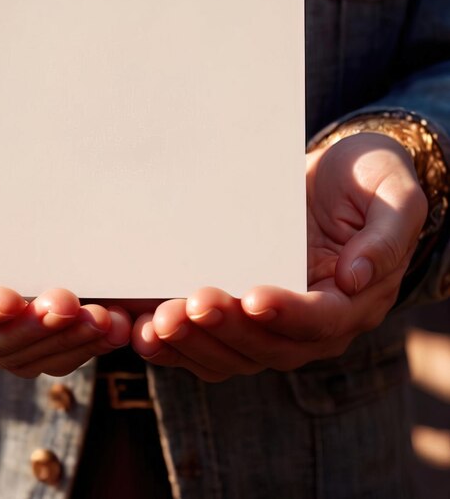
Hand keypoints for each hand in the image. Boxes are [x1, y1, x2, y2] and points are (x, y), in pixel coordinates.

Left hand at [131, 133, 427, 380]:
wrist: (332, 181)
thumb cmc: (364, 182)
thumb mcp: (393, 195)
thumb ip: (387, 236)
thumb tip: (357, 277)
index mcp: (349, 302)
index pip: (319, 321)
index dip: (286, 314)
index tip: (252, 296)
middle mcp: (308, 326)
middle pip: (266, 346)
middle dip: (223, 330)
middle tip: (182, 308)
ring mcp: (268, 326)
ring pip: (229, 354)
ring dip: (190, 342)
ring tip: (154, 323)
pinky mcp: (237, 317)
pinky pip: (206, 343)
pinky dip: (175, 344)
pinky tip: (142, 330)